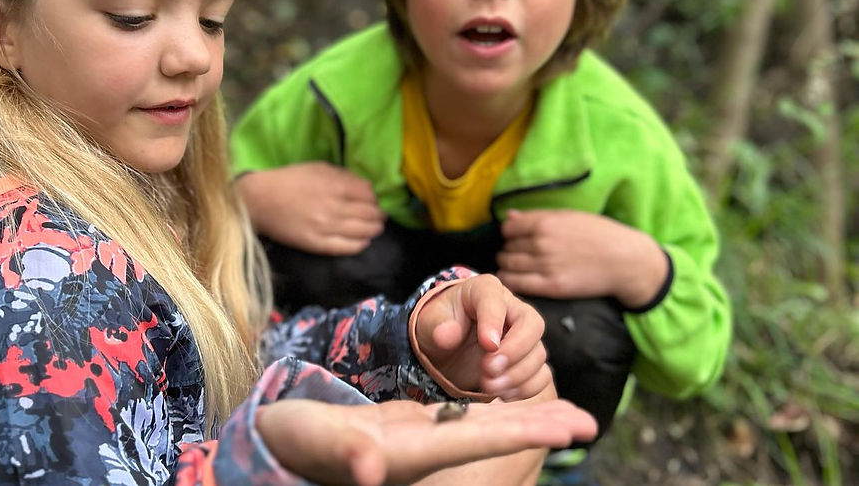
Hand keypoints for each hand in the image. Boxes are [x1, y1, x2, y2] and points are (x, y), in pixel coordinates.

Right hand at [235, 163, 385, 254]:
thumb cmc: (290, 180)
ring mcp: (327, 228)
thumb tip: (365, 188)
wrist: (261, 200)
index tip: (372, 201)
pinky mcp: (318, 244)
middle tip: (380, 216)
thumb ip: (344, 176)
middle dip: (378, 215)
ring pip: (364, 232)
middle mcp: (335, 207)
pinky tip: (363, 241)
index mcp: (336, 185)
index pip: (369, 194)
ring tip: (375, 229)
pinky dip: (361, 244)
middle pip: (370, 214)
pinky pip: (348, 247)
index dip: (374, 198)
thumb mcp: (319, 168)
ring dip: (374, 230)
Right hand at [256, 396, 597, 485]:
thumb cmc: (292, 443)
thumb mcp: (313, 441)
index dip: (526, 430)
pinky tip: (509, 401)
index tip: (571, 426)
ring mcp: (420, 439)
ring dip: (524, 416)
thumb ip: (343, 452)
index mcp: (410, 451)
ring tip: (565, 411)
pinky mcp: (411, 427)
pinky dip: (492, 409)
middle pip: (494, 435)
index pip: (479, 438)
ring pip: (483, 425)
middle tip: (590, 421)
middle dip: (541, 427)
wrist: (280, 446)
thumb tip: (368, 467)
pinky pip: (463, 417)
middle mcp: (424, 449)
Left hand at [414, 274, 551, 400]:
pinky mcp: (528, 361)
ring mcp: (524, 336)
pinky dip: (526, 388)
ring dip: (516, 375)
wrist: (445, 348)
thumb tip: (446, 335)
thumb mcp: (429, 322)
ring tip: (488, 386)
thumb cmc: (440, 326)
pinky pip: (542, 375)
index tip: (487, 345)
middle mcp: (511, 310)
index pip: (496, 299)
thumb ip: (437, 326)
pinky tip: (503, 394)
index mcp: (485, 291)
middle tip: (488, 370)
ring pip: (538, 354)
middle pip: (532, 325)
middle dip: (514, 351)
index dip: (493, 322)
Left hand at [496, 209, 668, 307]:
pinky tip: (514, 279)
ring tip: (515, 266)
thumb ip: (537, 216)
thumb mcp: (569, 216)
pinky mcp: (552, 287)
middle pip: (507, 247)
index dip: (509, 232)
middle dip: (509, 249)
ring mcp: (545, 266)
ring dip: (507, 265)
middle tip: (517, 253)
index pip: (508, 228)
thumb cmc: (599, 234)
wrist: (625, 260)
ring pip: (507, 265)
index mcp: (545, 222)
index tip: (515, 237)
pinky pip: (516, 284)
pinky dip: (510, 281)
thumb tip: (509, 216)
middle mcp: (542, 243)